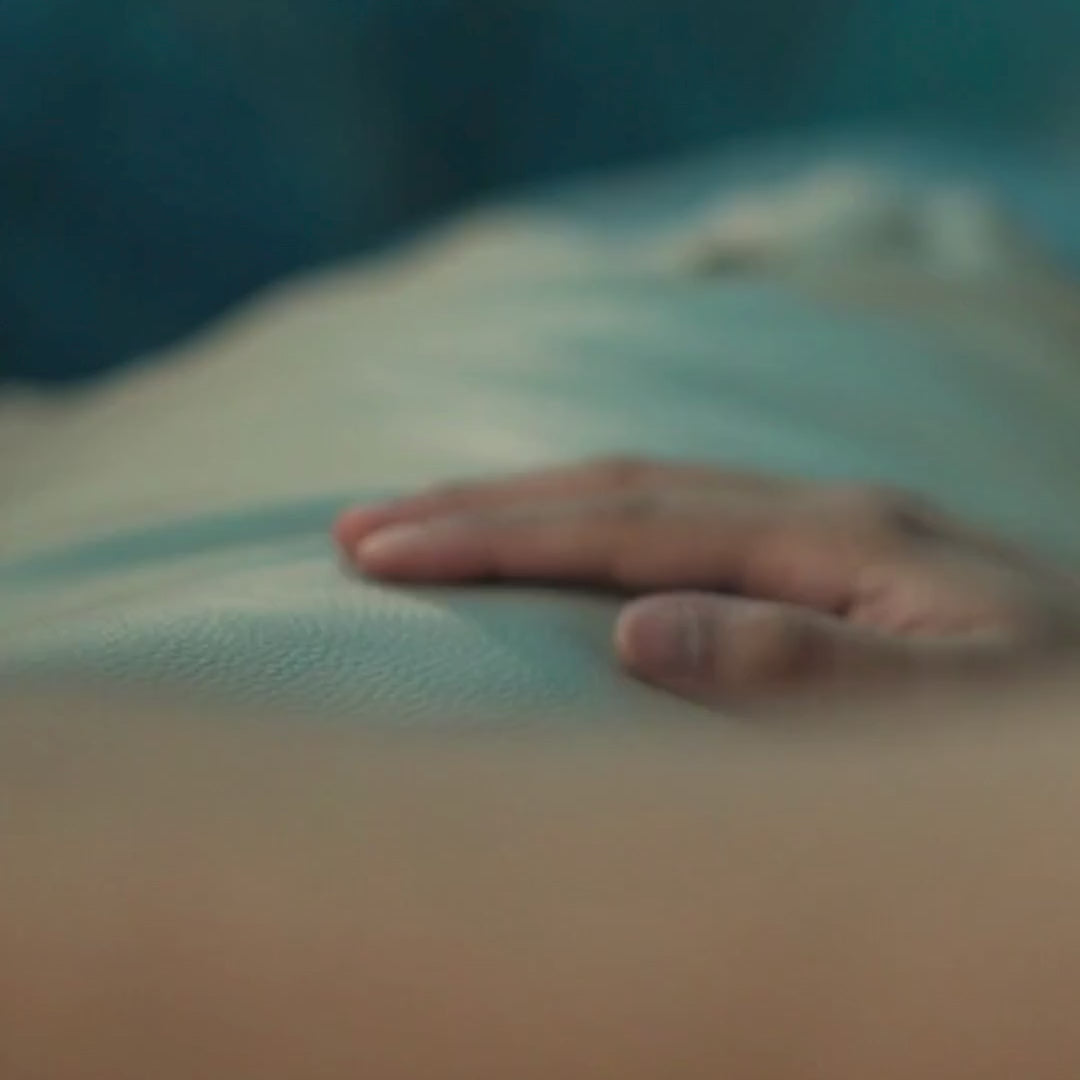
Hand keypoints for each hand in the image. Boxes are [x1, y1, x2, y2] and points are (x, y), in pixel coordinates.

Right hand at [334, 459, 1079, 708]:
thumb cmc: (1044, 729)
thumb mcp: (944, 709)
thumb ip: (799, 666)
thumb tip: (633, 628)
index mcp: (831, 537)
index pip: (624, 526)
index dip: (493, 537)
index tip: (381, 550)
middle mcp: (813, 511)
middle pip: (612, 487)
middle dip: (476, 504)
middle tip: (356, 524)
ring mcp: (817, 524)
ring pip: (640, 490)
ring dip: (523, 501)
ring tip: (422, 518)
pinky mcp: (823, 550)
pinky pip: (681, 514)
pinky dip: (592, 517)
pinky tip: (561, 536)